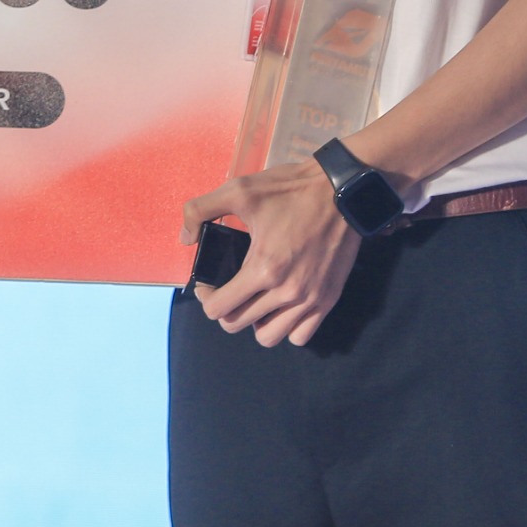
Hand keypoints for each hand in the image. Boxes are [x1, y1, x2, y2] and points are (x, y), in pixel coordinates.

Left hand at [180, 160, 361, 347]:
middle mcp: (286, 292)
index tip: (209, 284)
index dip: (206, 298)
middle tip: (229, 289)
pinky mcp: (327, 300)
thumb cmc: (290, 190)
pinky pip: (300, 336)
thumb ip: (201, 209)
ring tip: (255, 299)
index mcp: (262, 268)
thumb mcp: (239, 189)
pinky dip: (287, 327)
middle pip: (238, 325)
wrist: (341, 191)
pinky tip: (281, 305)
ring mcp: (309, 300)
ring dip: (255, 322)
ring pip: (269, 337)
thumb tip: (185, 239)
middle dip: (226, 309)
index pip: (219, 309)